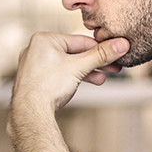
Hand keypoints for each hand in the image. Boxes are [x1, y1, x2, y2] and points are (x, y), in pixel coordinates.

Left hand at [11, 32, 129, 111]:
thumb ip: (101, 55)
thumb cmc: (48, 86)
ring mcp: (35, 64)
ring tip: (103, 79)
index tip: (117, 52)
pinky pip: (59, 73)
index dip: (101, 48)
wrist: (30, 112)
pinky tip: (87, 83)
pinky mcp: (36, 78)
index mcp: (44, 38)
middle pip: (74, 52)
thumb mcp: (79, 67)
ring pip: (68, 64)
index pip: (80, 40)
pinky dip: (74, 77)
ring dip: (87, 71)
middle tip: (115, 67)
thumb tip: (121, 44)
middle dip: (96, 62)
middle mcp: (36, 48)